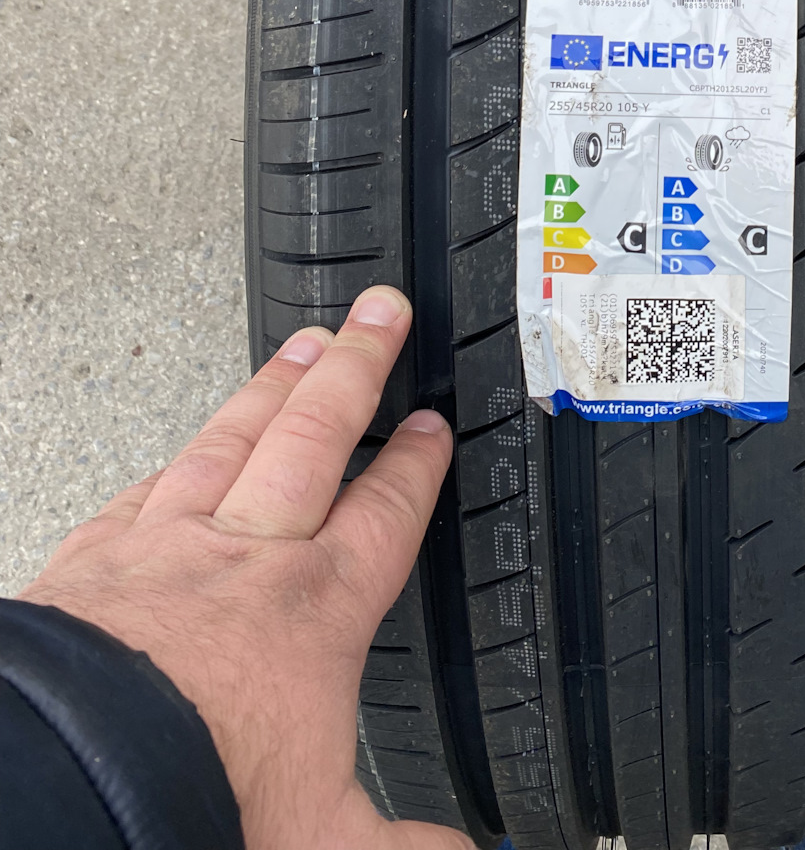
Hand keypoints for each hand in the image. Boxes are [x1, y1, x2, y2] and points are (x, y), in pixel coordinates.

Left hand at [20, 286, 470, 849]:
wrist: (68, 792)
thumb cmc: (194, 803)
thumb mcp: (327, 839)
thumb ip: (410, 845)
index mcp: (316, 612)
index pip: (385, 513)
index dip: (416, 463)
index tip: (432, 424)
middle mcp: (248, 558)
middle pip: (315, 436)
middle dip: (356, 368)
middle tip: (381, 313)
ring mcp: (167, 546)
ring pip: (233, 439)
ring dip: (273, 386)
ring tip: (303, 342)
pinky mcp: (95, 558)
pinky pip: (148, 487)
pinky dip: (177, 458)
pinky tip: (184, 446)